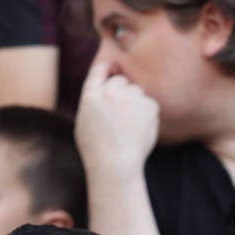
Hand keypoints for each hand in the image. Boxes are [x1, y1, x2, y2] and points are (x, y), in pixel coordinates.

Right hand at [75, 59, 159, 175]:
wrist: (115, 166)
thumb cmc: (97, 151)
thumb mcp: (84, 124)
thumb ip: (92, 103)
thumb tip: (103, 87)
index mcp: (90, 96)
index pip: (99, 70)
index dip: (107, 68)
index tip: (112, 68)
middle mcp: (110, 93)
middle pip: (121, 80)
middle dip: (123, 92)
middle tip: (122, 115)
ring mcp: (129, 98)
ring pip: (137, 91)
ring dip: (135, 103)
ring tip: (129, 127)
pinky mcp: (148, 106)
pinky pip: (150, 103)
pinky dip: (148, 115)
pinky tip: (140, 131)